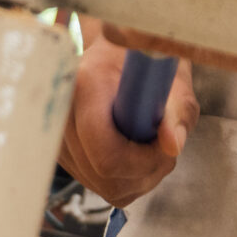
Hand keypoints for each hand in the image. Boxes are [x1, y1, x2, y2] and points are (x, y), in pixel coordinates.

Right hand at [58, 28, 197, 206]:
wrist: (114, 50)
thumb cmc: (144, 58)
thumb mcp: (171, 74)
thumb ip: (178, 109)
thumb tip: (173, 145)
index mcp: (85, 85)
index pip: (105, 151)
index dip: (144, 160)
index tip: (165, 146)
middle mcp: (62, 114)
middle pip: (106, 175)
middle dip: (146, 170)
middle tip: (164, 144)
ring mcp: (58, 138)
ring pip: (104, 187)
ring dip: (139, 177)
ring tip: (150, 144)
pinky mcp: (63, 154)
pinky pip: (100, 186)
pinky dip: (126, 179)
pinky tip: (134, 152)